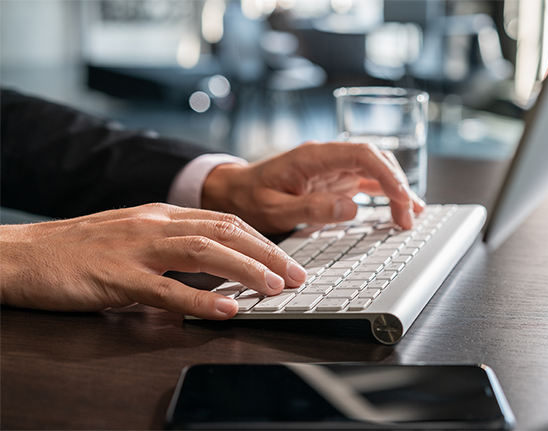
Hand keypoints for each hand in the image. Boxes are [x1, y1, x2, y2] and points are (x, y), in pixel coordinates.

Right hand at [0, 203, 305, 318]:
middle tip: (298, 275)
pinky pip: (166, 288)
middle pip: (225, 232)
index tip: (287, 259)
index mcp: (161, 214)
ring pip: (204, 252)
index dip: (262, 240)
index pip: (225, 221)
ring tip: (275, 287)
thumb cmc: (80, 249)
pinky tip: (226, 308)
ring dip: (246, 270)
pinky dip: (200, 299)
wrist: (23, 254)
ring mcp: (135, 248)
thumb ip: (173, 246)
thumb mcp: (134, 235)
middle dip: (268, 253)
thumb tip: (216, 266)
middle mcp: (155, 224)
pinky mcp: (115, 276)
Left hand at [201, 141, 425, 233]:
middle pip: (374, 159)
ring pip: (374, 170)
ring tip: (412, 215)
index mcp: (313, 157)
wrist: (233, 191)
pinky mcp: (333, 180)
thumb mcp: (274, 209)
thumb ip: (312, 208)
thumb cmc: (249, 198)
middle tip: (408, 218)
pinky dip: (384, 194)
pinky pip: (365, 182)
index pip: (361, 154)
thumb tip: (352, 208)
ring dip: (395, 190)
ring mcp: (332, 168)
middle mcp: (327, 158)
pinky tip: (399, 208)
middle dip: (397, 185)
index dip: (387, 174)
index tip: (401, 199)